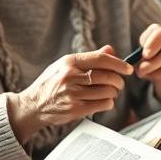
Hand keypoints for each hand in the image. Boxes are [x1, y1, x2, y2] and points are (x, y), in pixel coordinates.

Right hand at [8, 45, 131, 144]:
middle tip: (118, 84)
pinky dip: (108, 103)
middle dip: (118, 81)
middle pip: (108, 76)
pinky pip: (103, 104)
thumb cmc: (51, 83)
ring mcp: (73, 94)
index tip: (128, 68)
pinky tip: (103, 101)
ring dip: (113, 93)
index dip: (119, 63)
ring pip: (108, 91)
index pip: (101, 59)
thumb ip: (89, 58)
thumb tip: (110, 49)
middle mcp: (71, 76)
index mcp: (69, 62)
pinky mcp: (75, 109)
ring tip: (109, 93)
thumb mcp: (65, 66)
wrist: (32, 106)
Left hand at [136, 23, 160, 103]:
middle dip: (155, 62)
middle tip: (141, 70)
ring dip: (157, 73)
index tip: (144, 55)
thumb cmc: (156, 52)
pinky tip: (158, 79)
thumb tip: (136, 61)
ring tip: (146, 75)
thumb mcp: (147, 45)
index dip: (154, 44)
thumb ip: (143, 48)